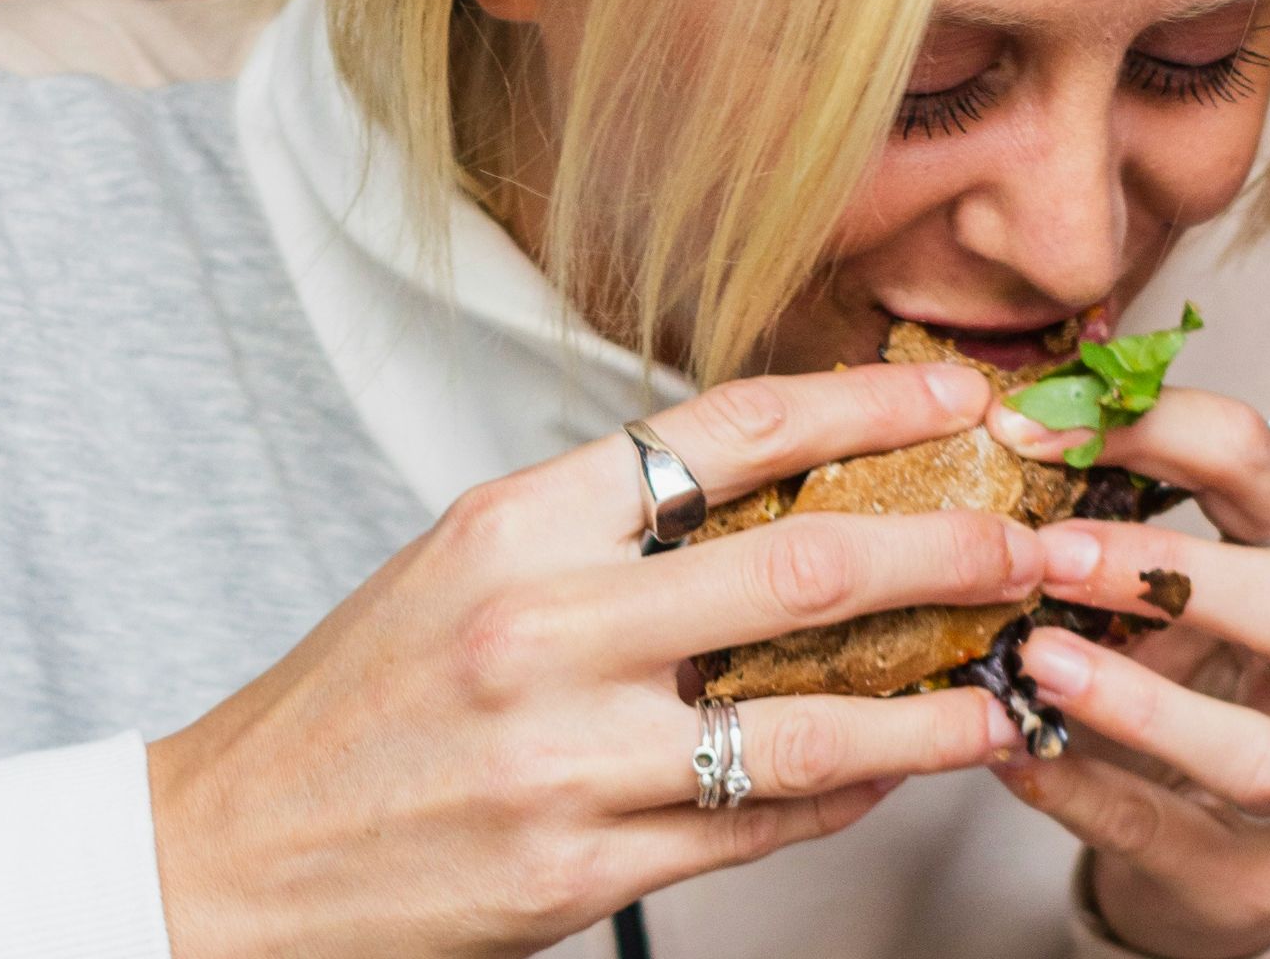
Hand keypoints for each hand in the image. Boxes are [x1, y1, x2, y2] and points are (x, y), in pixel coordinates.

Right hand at [147, 361, 1038, 957]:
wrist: (229, 855)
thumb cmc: (354, 703)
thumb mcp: (460, 570)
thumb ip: (606, 533)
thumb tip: (774, 504)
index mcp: (514, 523)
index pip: (727, 430)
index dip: (868, 404)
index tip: (962, 397)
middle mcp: (544, 627)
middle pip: (807, 565)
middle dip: (955, 548)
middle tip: (1040, 541)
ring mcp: (565, 756)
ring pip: (811, 720)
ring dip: (937, 703)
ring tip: (1010, 687)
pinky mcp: (578, 871)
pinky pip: (758, 823)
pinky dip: (846, 791)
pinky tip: (895, 768)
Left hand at [984, 391, 1269, 958]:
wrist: (1212, 841)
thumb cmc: (1178, 675)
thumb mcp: (1157, 587)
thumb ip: (1102, 518)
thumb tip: (986, 430)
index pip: (1260, 463)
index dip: (1150, 429)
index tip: (1025, 425)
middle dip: (1169, 569)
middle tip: (1048, 555)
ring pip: (1256, 747)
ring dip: (1136, 700)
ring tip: (1034, 660)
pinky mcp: (1247, 872)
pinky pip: (1161, 829)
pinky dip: (1079, 788)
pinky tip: (1010, 753)